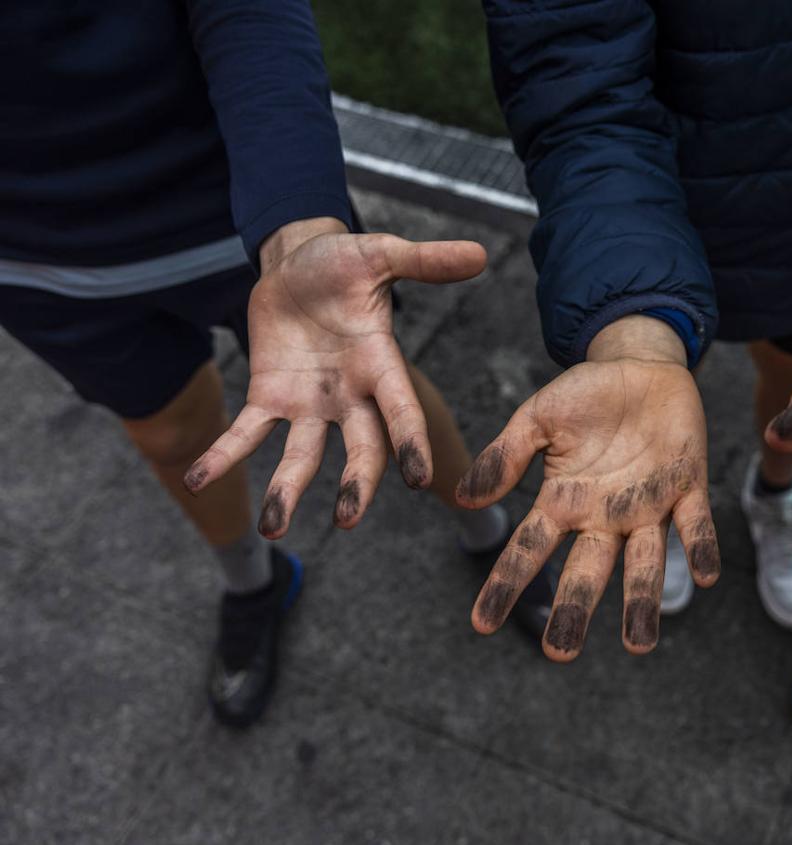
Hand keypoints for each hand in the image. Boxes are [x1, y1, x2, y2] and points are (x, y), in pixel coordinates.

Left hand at [184, 217, 486, 536]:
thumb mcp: (380, 255)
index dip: (411, 443)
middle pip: (361, 449)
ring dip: (288, 491)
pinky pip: (246, 434)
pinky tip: (197, 479)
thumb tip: (480, 253)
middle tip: (347, 519)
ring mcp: (309, 404)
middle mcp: (350, 396)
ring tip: (271, 528)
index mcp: (381, 366)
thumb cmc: (343, 261)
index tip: (419, 478)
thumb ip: (424, 261)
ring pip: (303, 456)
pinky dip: (223, 455)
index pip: (401, 411)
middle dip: (356, 484)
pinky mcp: (269, 399)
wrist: (295, 263)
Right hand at [457, 315, 718, 660]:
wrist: (640, 363)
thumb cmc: (585, 394)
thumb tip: (465, 498)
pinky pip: (695, 524)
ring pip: (644, 562)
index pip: (530, 550)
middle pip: (587, 570)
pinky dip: (700, 548)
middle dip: (575, 609)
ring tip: (640, 643)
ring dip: (643, 600)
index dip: (506, 585)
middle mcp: (604, 515)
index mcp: (564, 501)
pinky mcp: (687, 486)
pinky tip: (703, 577)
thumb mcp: (538, 417)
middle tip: (561, 652)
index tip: (481, 624)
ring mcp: (648, 506)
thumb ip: (506, 456)